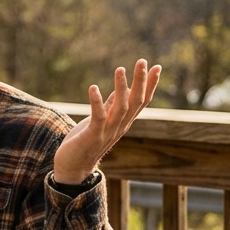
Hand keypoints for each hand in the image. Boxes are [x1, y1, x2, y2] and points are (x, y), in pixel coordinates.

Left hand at [54, 59, 161, 182]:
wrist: (73, 168)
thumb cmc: (85, 142)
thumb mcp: (100, 121)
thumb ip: (110, 107)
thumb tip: (119, 90)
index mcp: (123, 122)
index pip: (141, 101)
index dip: (150, 84)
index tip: (157, 66)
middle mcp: (120, 126)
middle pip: (136, 102)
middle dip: (141, 81)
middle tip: (143, 61)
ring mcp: (107, 132)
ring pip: (120, 108)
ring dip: (122, 88)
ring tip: (120, 69)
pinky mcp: (92, 135)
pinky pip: (98, 117)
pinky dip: (97, 102)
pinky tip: (93, 88)